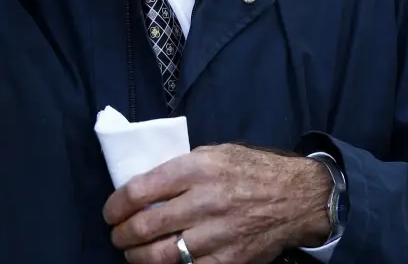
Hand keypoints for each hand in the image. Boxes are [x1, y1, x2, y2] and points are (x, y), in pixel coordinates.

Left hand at [103, 144, 332, 263]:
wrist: (297, 197)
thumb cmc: (252, 171)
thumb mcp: (215, 154)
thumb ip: (180, 169)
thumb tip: (144, 188)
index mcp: (196, 169)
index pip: (139, 191)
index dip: (116, 206)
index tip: (111, 213)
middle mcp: (204, 202)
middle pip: (144, 226)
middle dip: (122, 236)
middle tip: (118, 236)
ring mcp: (217, 234)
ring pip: (160, 255)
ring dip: (138, 257)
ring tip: (134, 253)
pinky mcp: (228, 260)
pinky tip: (164, 263)